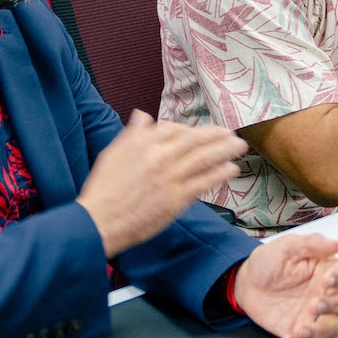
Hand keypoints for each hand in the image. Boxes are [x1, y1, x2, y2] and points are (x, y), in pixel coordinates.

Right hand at [78, 110, 245, 257]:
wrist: (99, 221)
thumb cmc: (103, 191)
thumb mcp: (112, 154)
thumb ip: (131, 134)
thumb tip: (142, 115)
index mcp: (143, 143)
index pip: (174, 129)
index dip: (190, 130)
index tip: (199, 134)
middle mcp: (159, 156)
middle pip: (196, 140)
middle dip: (216, 135)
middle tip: (231, 133)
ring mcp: (170, 177)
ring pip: (204, 158)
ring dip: (225, 150)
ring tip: (239, 146)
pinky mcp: (176, 199)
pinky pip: (204, 182)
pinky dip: (220, 173)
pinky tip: (231, 169)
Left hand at [233, 233, 337, 337]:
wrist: (245, 283)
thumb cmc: (267, 262)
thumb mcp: (286, 247)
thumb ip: (310, 244)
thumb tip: (336, 244)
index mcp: (323, 270)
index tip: (326, 281)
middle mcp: (323, 293)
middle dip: (332, 306)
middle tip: (313, 305)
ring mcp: (312, 314)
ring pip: (331, 327)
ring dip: (320, 330)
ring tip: (301, 330)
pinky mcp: (299, 330)